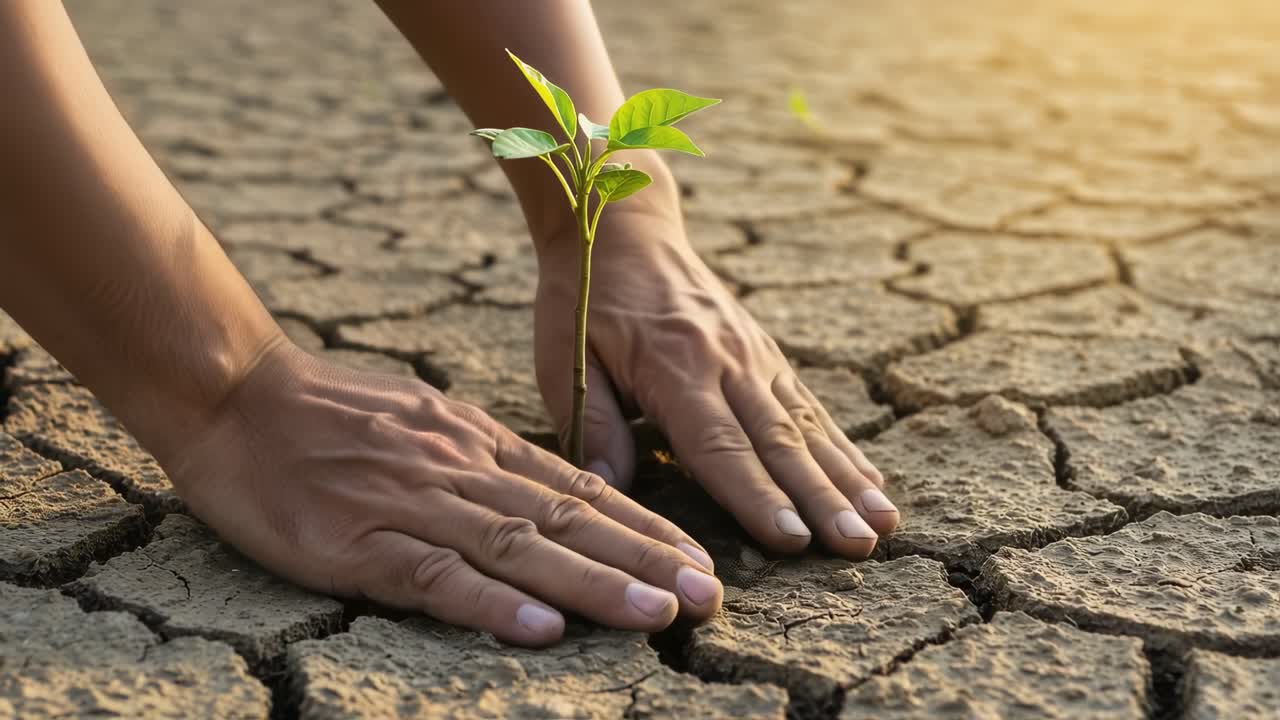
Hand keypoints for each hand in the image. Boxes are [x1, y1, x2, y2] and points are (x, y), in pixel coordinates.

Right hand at [156, 340, 722, 646]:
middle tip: (709, 597)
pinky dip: (491, 605)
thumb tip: (548, 492)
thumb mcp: (425, 419)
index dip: (644, 528)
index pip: (578, 491)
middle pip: (567, 522)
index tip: (698, 559)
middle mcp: (459, 471)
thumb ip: (484, 458)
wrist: (236, 392)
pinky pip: (434, 578)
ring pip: (519, 549)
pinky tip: (541, 630)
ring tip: (657, 614)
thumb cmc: (330, 411)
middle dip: (644, 561)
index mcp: (477, 445)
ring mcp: (411, 505)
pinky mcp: (357, 543)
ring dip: (594, 584)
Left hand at [533, 208, 899, 557]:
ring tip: (884, 522)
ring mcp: (754, 356)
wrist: (622, 224)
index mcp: (674, 369)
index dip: (756, 495)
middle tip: (858, 545)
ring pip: (807, 426)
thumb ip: (592, 424)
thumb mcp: (566, 356)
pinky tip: (873, 481)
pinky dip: (844, 447)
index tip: (793, 539)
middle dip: (822, 499)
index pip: (720, 445)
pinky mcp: (767, 354)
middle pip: (779, 442)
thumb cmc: (584, 298)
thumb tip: (610, 491)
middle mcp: (727, 363)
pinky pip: (811, 406)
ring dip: (848, 478)